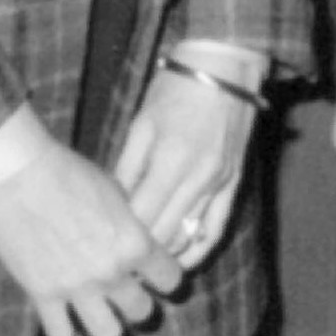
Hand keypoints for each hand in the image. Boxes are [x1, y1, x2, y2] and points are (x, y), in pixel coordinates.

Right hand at [0, 119, 185, 335]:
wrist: (18, 172)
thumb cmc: (68, 171)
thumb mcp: (114, 190)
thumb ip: (130, 223)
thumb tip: (137, 236)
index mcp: (134, 243)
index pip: (171, 279)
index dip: (166, 279)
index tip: (158, 277)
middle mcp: (112, 272)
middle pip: (142, 311)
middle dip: (138, 305)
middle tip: (127, 297)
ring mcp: (78, 288)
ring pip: (109, 335)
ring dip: (110, 328)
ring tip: (104, 319)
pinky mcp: (43, 295)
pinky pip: (62, 335)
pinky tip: (72, 333)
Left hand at [115, 55, 260, 272]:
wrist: (225, 69)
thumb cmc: (176, 89)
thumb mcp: (142, 123)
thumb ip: (127, 166)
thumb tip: (112, 204)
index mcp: (171, 160)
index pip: (142, 216)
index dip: (120, 237)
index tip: (100, 247)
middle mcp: (199, 177)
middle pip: (164, 232)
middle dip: (138, 253)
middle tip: (115, 263)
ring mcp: (220, 183)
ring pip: (189, 235)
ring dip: (165, 255)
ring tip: (140, 266)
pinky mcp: (234, 183)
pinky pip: (217, 227)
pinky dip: (199, 249)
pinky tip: (182, 262)